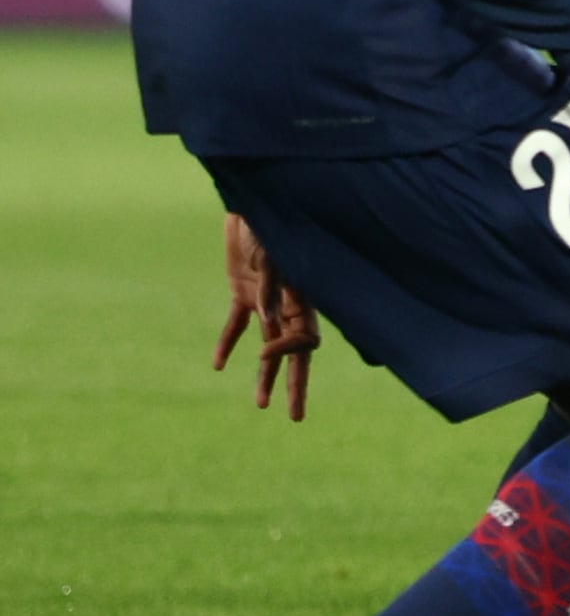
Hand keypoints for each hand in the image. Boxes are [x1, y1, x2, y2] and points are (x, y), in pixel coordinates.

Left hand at [213, 214, 317, 422]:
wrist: (253, 198)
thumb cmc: (268, 220)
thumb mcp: (273, 251)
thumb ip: (273, 284)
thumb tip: (266, 320)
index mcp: (304, 296)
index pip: (305, 339)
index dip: (286, 351)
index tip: (262, 352)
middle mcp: (288, 302)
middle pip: (297, 353)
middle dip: (296, 385)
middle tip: (294, 417)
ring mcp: (266, 297)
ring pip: (267, 345)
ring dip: (265, 374)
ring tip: (260, 404)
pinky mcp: (242, 288)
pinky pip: (237, 323)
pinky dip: (228, 343)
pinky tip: (218, 366)